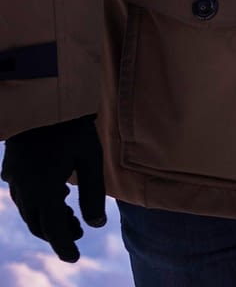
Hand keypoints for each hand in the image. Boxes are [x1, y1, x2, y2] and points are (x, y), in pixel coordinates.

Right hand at [1, 115, 107, 262]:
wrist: (43, 101)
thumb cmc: (72, 128)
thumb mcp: (91, 159)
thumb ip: (93, 193)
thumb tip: (97, 224)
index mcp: (42, 189)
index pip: (53, 229)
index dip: (64, 246)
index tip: (74, 259)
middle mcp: (23, 189)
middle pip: (39, 223)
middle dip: (58, 233)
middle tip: (80, 235)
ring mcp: (15, 180)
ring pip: (30, 211)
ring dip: (49, 218)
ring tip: (72, 218)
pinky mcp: (12, 170)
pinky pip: (24, 196)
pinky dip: (40, 203)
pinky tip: (58, 195)